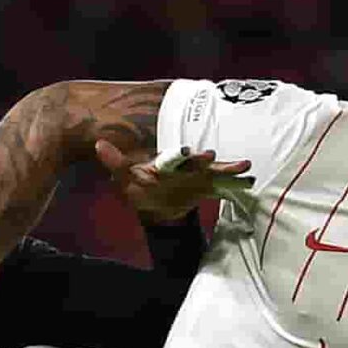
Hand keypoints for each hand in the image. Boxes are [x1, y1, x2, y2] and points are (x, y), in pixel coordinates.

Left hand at [95, 140, 250, 223]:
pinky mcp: (206, 186)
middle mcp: (184, 166)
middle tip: (213, 155)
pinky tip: (249, 179)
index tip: (184, 151)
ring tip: (244, 165)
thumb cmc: (141, 187)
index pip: (172, 158)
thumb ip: (115, 162)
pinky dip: (235, 182)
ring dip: (227, 168)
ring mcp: (198, 176)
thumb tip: (98, 144)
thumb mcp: (125, 177)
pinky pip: (223, 185)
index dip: (179, 155)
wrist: (155, 202)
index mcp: (166, 163)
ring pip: (214, 170)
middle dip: (204, 159)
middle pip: (196, 161)